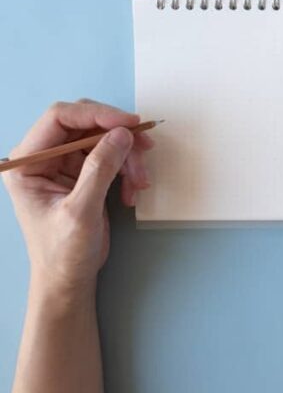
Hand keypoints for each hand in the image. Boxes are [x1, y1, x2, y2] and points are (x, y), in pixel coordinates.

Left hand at [2, 100, 152, 296]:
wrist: (69, 278)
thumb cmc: (63, 252)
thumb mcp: (81, 210)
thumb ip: (100, 169)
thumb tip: (122, 134)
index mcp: (27, 163)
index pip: (59, 118)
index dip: (96, 114)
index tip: (129, 124)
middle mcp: (42, 157)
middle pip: (84, 124)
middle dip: (117, 136)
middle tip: (144, 147)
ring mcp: (63, 164)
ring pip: (103, 139)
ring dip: (127, 157)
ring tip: (139, 182)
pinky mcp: (82, 173)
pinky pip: (111, 156)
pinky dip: (127, 169)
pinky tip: (131, 191)